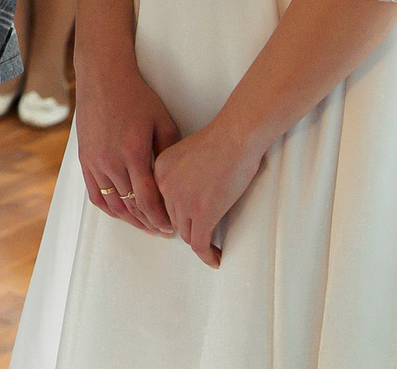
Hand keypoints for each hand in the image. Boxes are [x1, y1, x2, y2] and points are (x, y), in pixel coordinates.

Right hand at [73, 43, 179, 236]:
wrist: (103, 79)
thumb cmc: (136, 97)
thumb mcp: (162, 121)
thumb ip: (169, 152)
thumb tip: (175, 178)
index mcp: (133, 153)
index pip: (147, 200)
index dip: (160, 218)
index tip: (171, 227)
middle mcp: (111, 162)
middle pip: (130, 207)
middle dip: (148, 222)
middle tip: (162, 231)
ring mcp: (95, 163)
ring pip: (113, 204)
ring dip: (130, 219)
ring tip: (145, 225)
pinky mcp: (84, 160)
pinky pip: (95, 194)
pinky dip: (110, 208)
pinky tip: (121, 213)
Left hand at [153, 116, 268, 267]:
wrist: (236, 137)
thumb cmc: (221, 140)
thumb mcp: (186, 153)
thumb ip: (181, 173)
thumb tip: (190, 195)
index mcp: (160, 170)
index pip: (162, 201)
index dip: (173, 215)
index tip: (183, 223)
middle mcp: (165, 187)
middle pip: (173, 218)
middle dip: (187, 226)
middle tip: (201, 234)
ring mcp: (183, 202)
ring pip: (187, 233)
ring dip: (199, 241)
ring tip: (211, 248)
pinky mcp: (202, 214)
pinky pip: (200, 244)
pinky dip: (208, 255)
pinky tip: (216, 259)